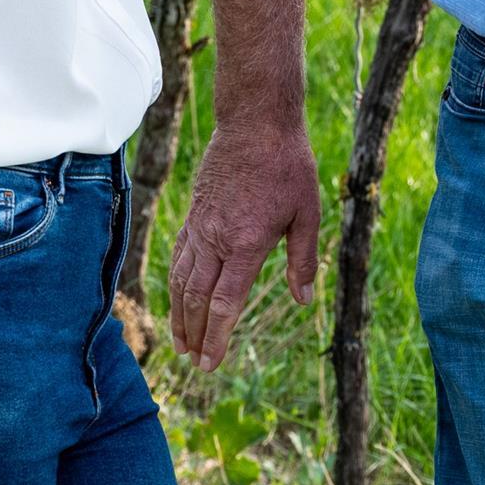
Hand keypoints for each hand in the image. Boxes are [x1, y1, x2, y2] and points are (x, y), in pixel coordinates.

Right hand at [164, 112, 322, 364]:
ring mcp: (201, 226)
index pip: (225, 303)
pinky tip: (178, 297)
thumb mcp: (308, 212)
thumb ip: (303, 259)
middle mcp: (216, 239)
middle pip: (197, 298)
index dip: (217, 336)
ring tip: (180, 342)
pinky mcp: (194, 214)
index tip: (211, 362)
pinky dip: (175, 282)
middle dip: (195, 334)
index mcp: (245, 243)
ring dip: (179, 314)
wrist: (255, 123)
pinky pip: (179, 255)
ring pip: (181, 279)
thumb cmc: (287, 165)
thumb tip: (303, 299)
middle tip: (195, 362)